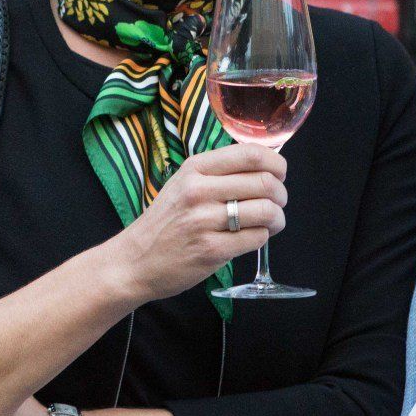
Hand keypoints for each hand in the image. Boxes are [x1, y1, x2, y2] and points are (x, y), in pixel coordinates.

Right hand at [103, 143, 285, 301]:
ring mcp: (204, 221)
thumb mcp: (183, 185)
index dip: (276, 163)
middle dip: (281, 194)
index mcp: (194, 169)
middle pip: (265, 183)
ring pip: (266, 211)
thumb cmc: (164, 222)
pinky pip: (257, 238)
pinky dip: (262, 237)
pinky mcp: (211, 250)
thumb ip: (218, 174)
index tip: (279, 173)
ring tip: (269, 222)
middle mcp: (199, 191)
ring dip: (277, 218)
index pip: (250, 154)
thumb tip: (265, 167)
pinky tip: (252, 238)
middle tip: (277, 202)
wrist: (134, 261)